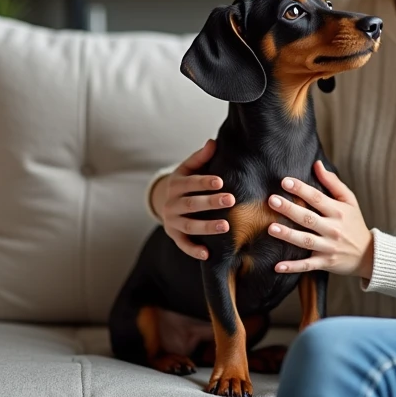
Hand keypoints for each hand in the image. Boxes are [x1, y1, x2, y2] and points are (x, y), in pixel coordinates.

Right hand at [151, 139, 232, 260]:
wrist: (164, 202)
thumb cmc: (184, 183)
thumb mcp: (188, 169)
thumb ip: (201, 158)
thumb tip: (213, 142)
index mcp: (175, 184)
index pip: (190, 182)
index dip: (204, 182)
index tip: (220, 181)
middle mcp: (171, 203)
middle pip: (191, 204)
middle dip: (211, 202)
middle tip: (231, 200)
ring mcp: (171, 221)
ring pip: (188, 225)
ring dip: (206, 227)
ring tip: (226, 226)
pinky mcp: (174, 236)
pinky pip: (183, 245)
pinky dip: (194, 250)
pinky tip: (208, 254)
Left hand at [267, 160, 373, 278]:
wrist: (368, 255)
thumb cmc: (354, 223)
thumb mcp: (349, 201)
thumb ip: (333, 183)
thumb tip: (317, 164)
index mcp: (338, 211)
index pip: (317, 198)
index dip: (301, 189)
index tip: (285, 181)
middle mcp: (333, 229)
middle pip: (308, 218)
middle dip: (290, 209)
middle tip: (272, 200)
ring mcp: (329, 247)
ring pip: (306, 240)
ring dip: (288, 235)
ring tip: (271, 228)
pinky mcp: (326, 263)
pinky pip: (307, 265)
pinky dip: (293, 267)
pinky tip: (278, 266)